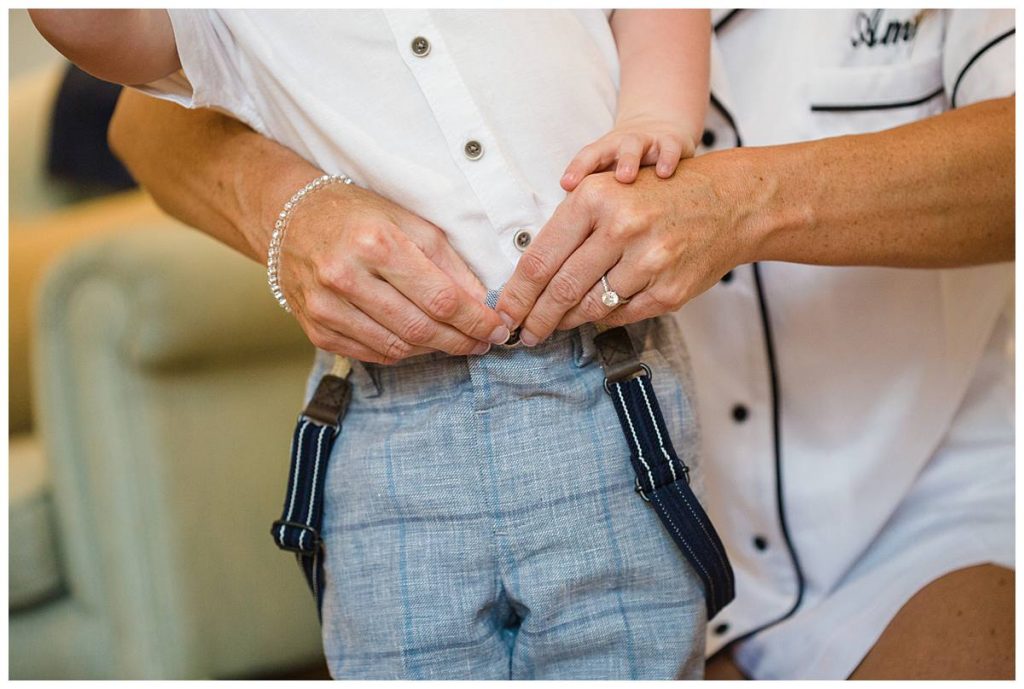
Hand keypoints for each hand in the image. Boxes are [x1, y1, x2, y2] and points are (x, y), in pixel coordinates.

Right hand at [279, 183, 510, 363]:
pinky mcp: (316, 329)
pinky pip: (372, 355)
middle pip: (420, 328)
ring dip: (435, 350)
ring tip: (456, 342)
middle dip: (461, 340)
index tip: (498, 327)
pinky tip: (420, 342)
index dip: (475, 319)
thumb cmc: (356, 215)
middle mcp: (346, 277)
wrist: (290, 218)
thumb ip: (446, 260)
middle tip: (484, 342)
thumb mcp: (407, 220)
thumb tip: (480, 301)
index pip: (440, 297)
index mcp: (376, 243)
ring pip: (398, 348)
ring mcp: (327, 307)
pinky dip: (403, 353)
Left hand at [496, 161, 751, 343]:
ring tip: (551, 326)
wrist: (730, 202)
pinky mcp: (669, 290)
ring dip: (566, 321)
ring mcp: (649, 261)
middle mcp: (622, 227)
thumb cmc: (659, 196)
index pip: (541, 259)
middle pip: (560, 288)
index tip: (503, 314)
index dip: (517, 294)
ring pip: (590, 306)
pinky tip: (591, 316)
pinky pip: (621, 314)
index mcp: (596, 198)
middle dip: (535, 318)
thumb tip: (530, 279)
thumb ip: (569, 228)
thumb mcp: (609, 191)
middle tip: (521, 334)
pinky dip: (602, 318)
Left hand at [560, 113, 697, 190]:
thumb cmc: (631, 164)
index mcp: (603, 153)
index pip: (586, 158)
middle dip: (594, 164)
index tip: (566, 184)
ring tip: (625, 177)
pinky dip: (666, 159)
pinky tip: (664, 173)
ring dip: (627, 160)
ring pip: (633, 146)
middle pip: (603, 151)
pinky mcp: (671, 142)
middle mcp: (620, 145)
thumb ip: (595, 199)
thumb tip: (576, 233)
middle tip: (589, 187)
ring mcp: (646, 142)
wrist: (664, 129)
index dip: (576, 169)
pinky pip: (669, 148)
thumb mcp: (613, 177)